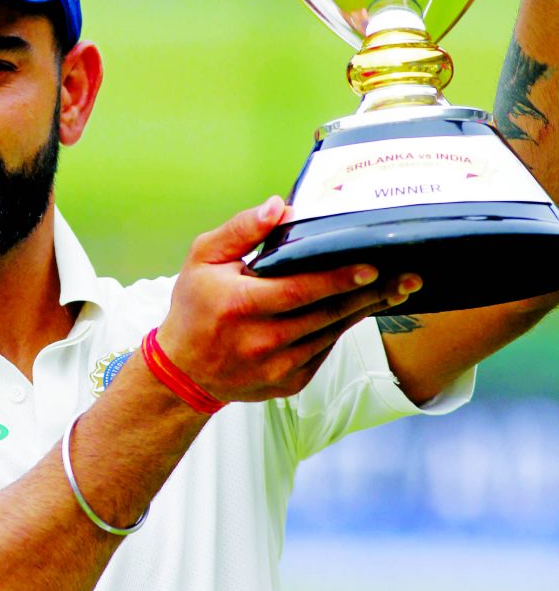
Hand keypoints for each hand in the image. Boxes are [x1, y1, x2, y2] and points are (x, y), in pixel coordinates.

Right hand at [156, 197, 420, 404]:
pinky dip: (344, 328)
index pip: (298, 291)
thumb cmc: (195, 305)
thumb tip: (280, 207)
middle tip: (406, 275)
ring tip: (397, 288)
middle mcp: (260, 341)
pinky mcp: (290, 383)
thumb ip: (242, 230)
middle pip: (326, 314)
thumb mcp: (203, 257)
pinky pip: (326, 350)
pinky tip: (363, 308)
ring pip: (332, 333)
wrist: (184, 371)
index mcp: (239, 306)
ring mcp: (277, 367)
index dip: (337, 279)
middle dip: (369, 293)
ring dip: (365, 310)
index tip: (371, 266)